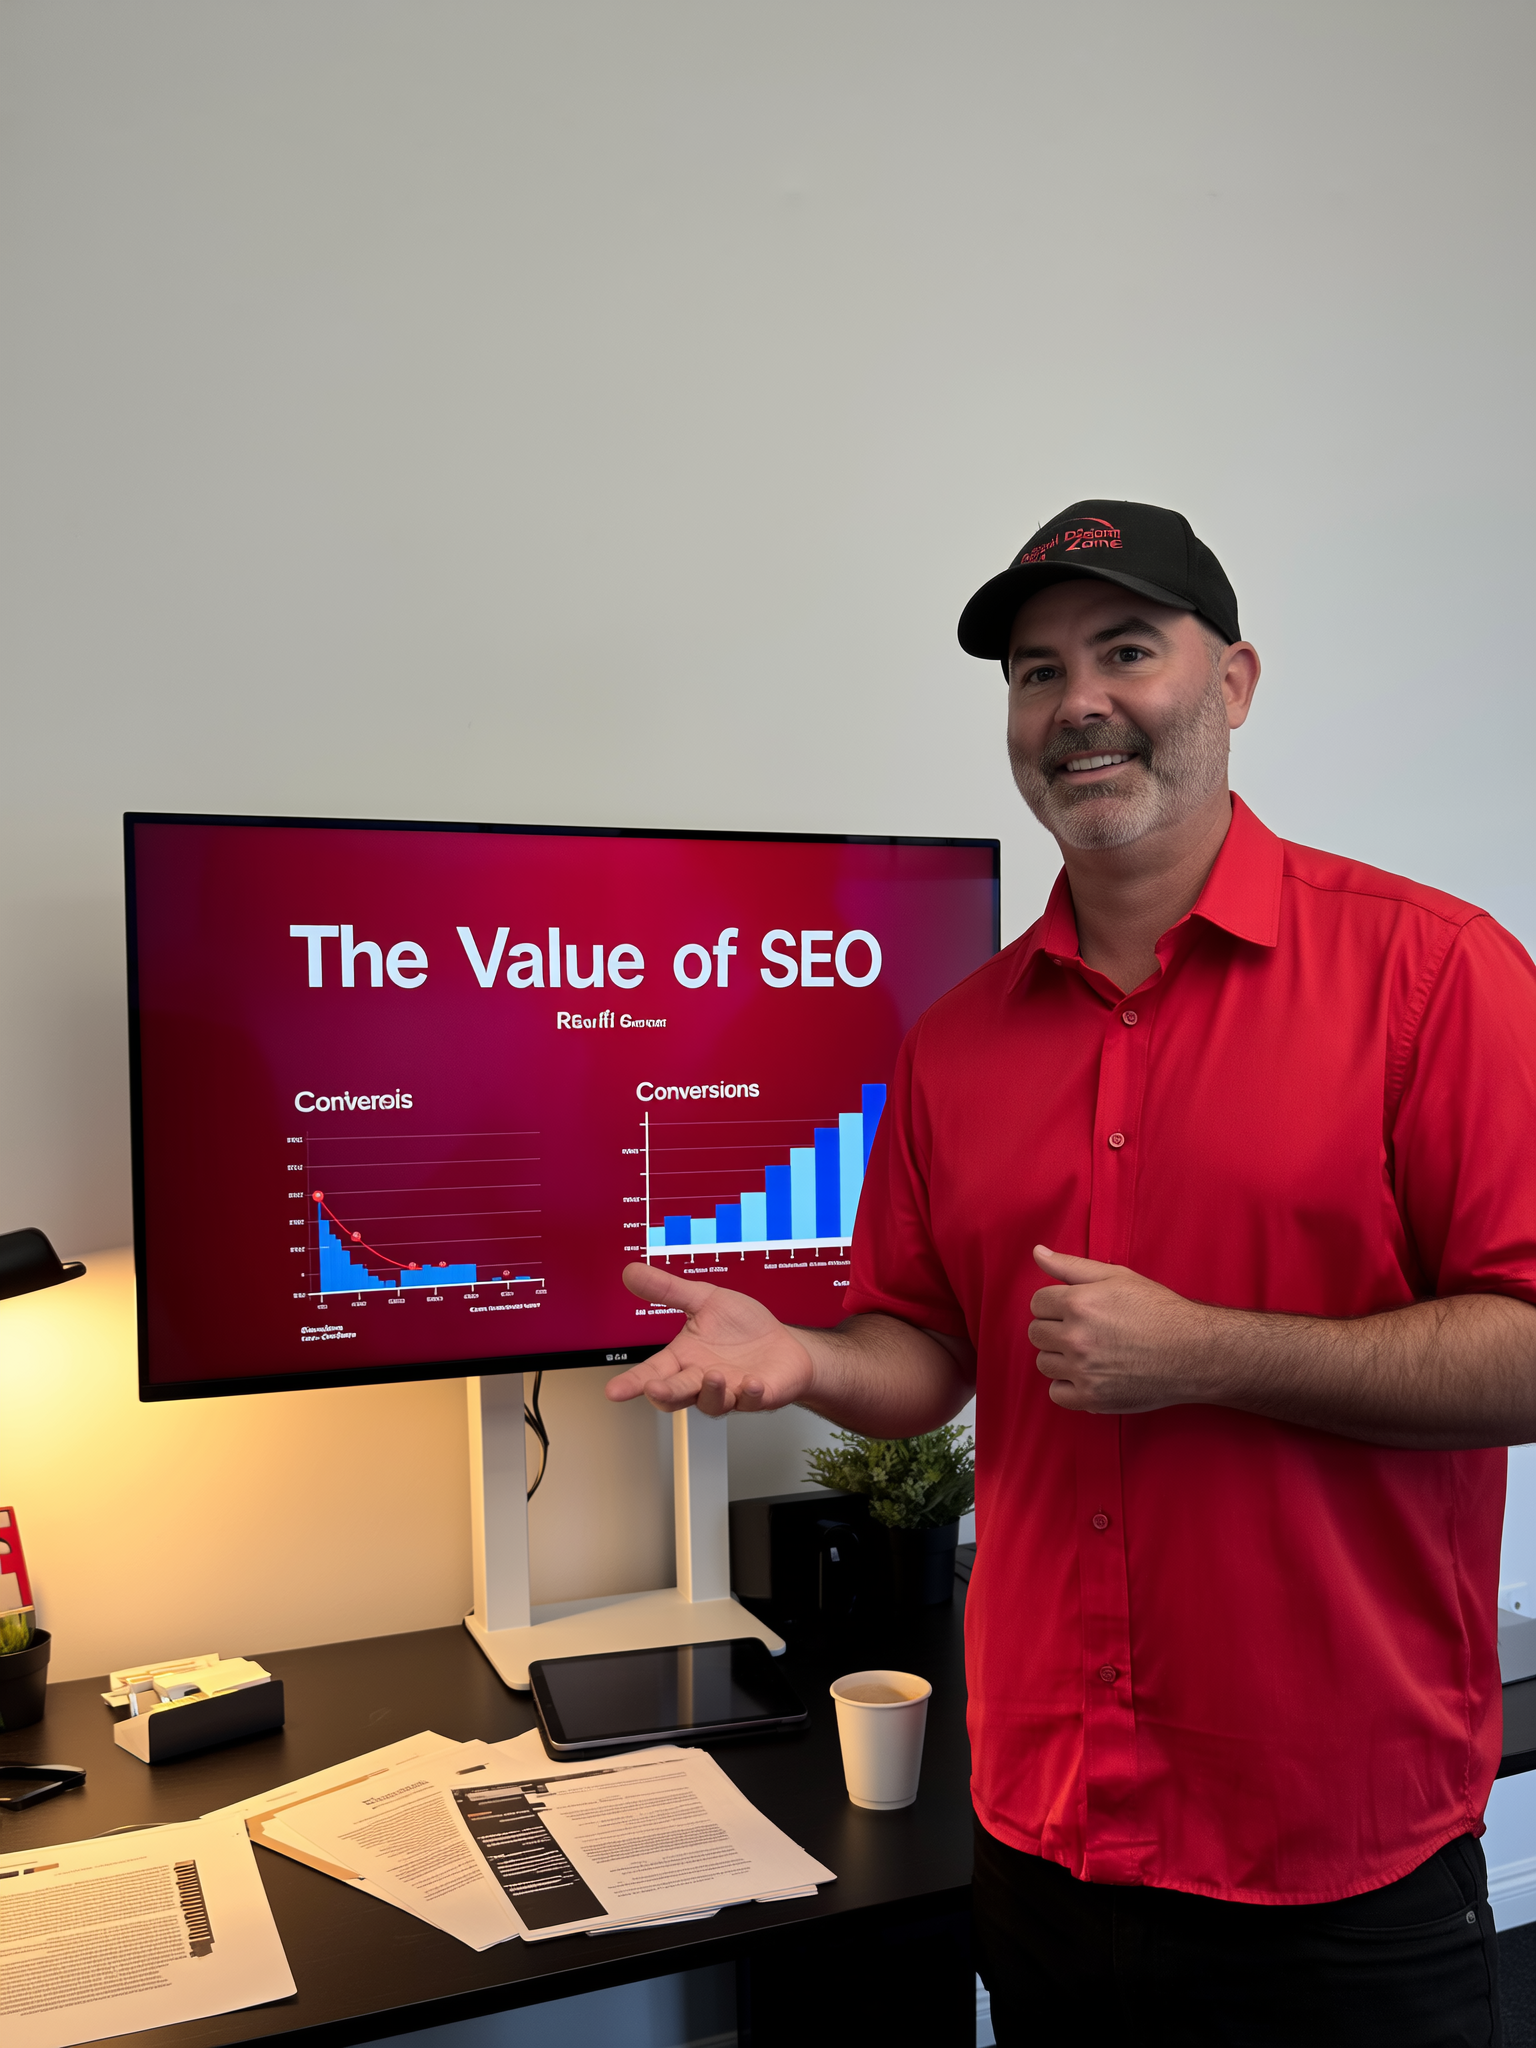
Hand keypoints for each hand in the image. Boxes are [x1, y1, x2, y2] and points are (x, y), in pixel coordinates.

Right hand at [608, 1262, 814, 1415]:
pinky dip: (750, 1394)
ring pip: (710, 1402)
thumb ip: (668, 1290)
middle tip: (653, 1388)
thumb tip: (632, 1271)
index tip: (614, 1390)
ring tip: (714, 1374)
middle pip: (675, 1395)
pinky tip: (751, 1382)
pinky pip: (751, 1401)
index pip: (652, 1373)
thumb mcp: (705, 1300)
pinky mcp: (757, 1396)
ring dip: (711, 1391)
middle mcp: (701, 1379)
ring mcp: (729, 1391)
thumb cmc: (743, 1327)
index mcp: (685, 1358)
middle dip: (664, 1393)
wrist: (783, 1343)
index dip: (632, 1383)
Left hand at [1029, 1246, 1213, 1412]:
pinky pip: (1057, 1393)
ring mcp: (1083, 1370)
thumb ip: (1070, 1265)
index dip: (1055, 1304)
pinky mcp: (1093, 1398)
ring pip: (1044, 1363)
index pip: (1037, 1303)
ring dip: (1060, 1357)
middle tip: (1084, 1330)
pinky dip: (1068, 1386)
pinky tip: (1088, 1374)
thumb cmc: (1158, 1310)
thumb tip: (1037, 1253)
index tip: (1074, 1310)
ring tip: (1089, 1352)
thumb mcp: (1117, 1277)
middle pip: (1036, 1333)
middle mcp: (1077, 1337)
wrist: (1194, 1352)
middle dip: (1055, 1328)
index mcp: (1079, 1303)